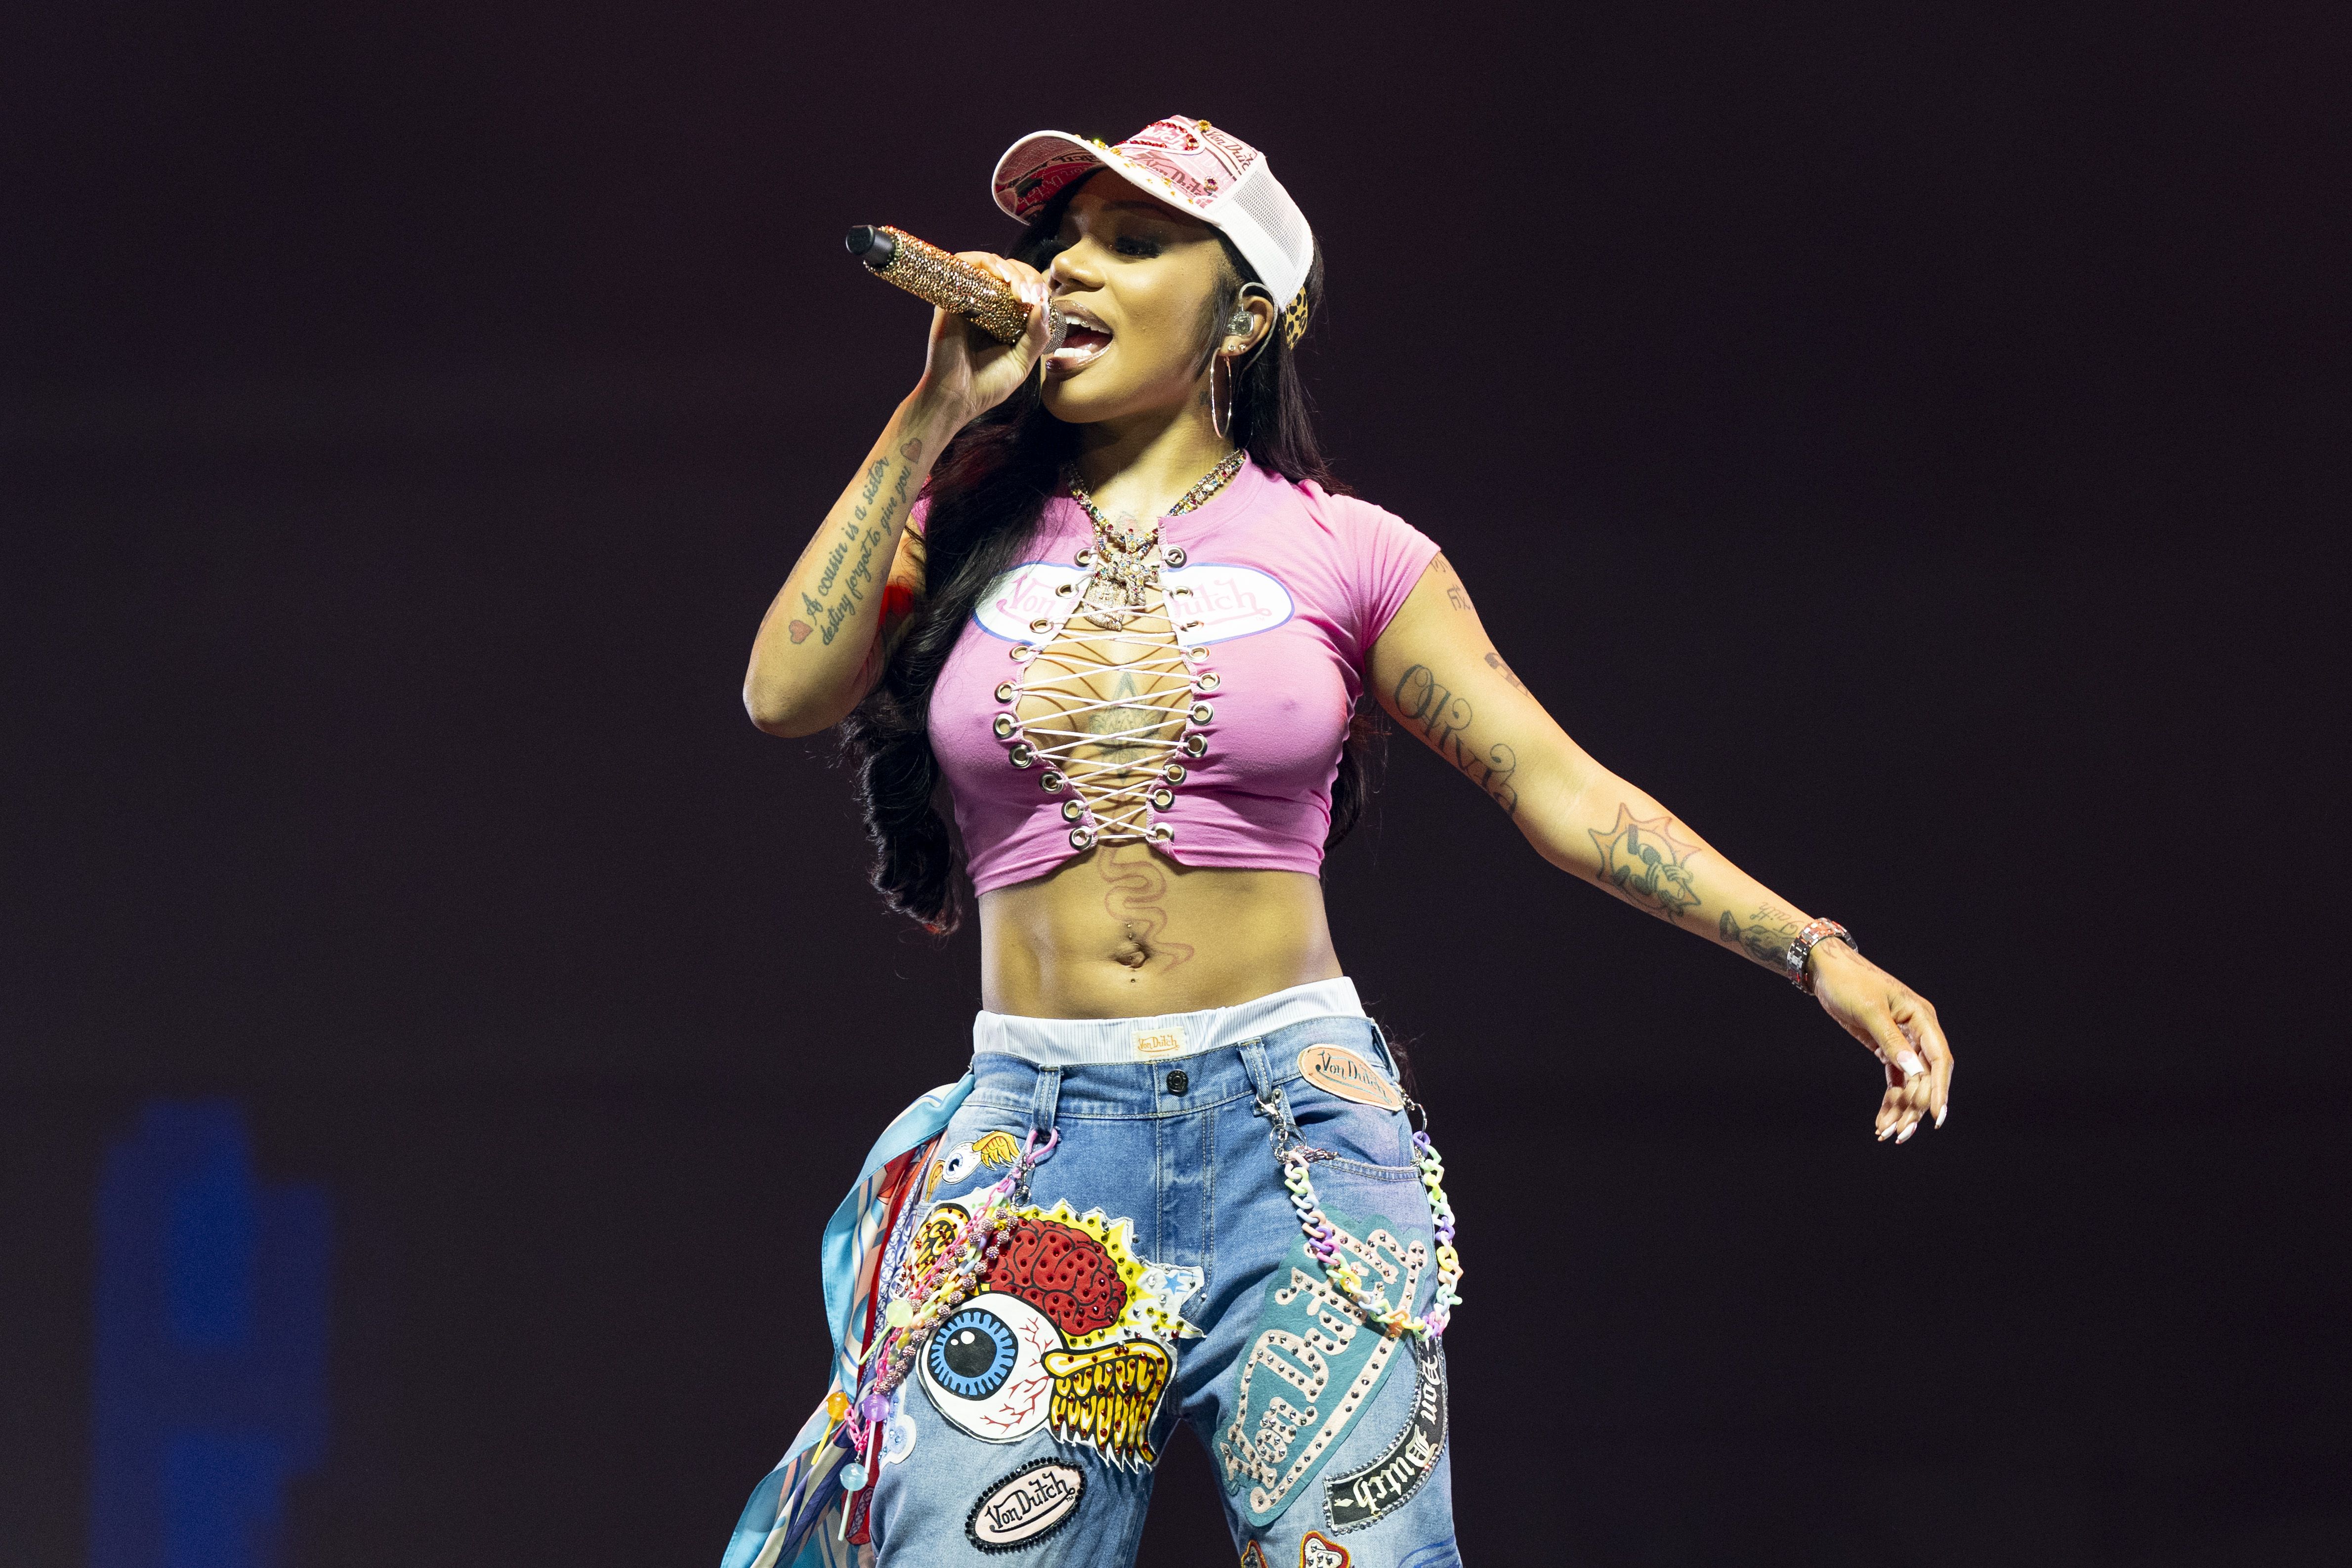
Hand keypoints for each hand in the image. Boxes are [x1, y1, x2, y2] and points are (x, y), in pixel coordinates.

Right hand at [909, 252, 1054, 431]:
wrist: (956, 399)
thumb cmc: (987, 385)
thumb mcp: (1023, 361)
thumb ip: (1036, 335)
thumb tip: (1045, 304)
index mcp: (1002, 317)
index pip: (1022, 285)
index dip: (1036, 284)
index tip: (1042, 301)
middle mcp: (983, 304)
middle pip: (1007, 269)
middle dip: (1026, 276)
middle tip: (1031, 296)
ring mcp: (965, 300)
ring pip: (987, 263)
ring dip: (1008, 269)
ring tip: (1019, 289)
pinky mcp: (949, 300)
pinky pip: (963, 267)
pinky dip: (985, 265)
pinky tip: (1001, 280)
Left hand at [1806, 940, 1952, 1142]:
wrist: (1827, 970)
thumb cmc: (1850, 982)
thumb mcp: (1869, 1010)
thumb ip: (1891, 1040)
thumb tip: (1914, 1069)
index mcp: (1922, 1018)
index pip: (1939, 1058)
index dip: (1940, 1088)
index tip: (1935, 1117)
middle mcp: (1918, 1032)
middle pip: (1925, 1076)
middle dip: (1915, 1107)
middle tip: (1901, 1134)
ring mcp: (1903, 1042)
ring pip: (1910, 1082)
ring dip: (1901, 1108)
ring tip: (1887, 1133)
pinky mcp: (1886, 1049)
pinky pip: (1895, 1079)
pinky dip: (1890, 1100)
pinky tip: (1882, 1121)